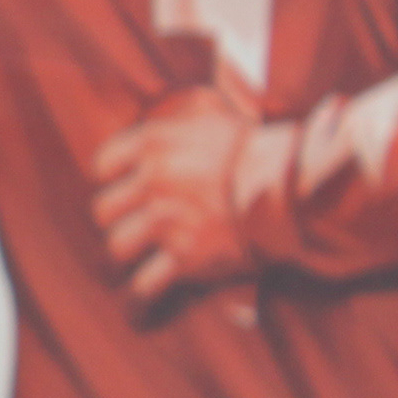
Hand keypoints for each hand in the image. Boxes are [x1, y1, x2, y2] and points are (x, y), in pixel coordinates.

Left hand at [90, 84, 264, 308]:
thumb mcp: (211, 117)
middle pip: (103, 210)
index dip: (113, 179)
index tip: (128, 187)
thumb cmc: (255, 150)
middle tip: (137, 223)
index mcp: (153, 143)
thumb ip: (178, 121)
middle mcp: (153, 180)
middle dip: (118, 219)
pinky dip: (147, 287)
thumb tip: (172, 109)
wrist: (294, 182)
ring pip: (118, 245)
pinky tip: (151, 284)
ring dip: (130, 252)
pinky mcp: (187, 255)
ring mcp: (168, 219)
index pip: (103, 165)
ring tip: (144, 251)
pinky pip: (145, 281)